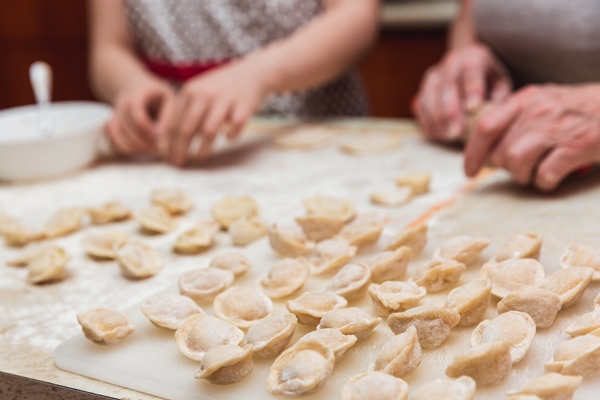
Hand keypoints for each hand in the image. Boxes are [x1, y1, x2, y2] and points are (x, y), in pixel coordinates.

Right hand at [105, 77, 174, 155]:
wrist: (139, 88)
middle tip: (158, 149)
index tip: (160, 137)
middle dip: (143, 143)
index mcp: (138, 94)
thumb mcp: (170, 100)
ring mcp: (115, 114)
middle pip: (126, 127)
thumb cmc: (159, 96)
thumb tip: (161, 136)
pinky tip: (138, 150)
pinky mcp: (112, 124)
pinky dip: (123, 148)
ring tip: (150, 151)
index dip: (148, 130)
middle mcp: (122, 103)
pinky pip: (111, 139)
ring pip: (117, 135)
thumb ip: (168, 117)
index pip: (137, 115)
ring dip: (133, 148)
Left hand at [158, 58, 267, 165]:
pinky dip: (231, 136)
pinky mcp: (243, 106)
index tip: (168, 158)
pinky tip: (229, 138)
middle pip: (186, 129)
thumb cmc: (222, 88)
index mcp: (190, 92)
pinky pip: (235, 127)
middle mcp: (205, 95)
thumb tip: (166, 139)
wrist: (252, 72)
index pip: (174, 123)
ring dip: (202, 149)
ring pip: (208, 131)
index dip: (169, 143)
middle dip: (180, 150)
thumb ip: (185, 110)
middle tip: (179, 164)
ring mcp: (224, 100)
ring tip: (199, 158)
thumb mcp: (200, 92)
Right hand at [413, 44, 511, 142]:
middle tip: (455, 132)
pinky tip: (438, 135)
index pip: (471, 70)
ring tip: (447, 137)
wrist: (469, 68)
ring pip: (429, 97)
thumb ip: (499, 99)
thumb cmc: (489, 81)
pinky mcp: (423, 90)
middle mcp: (451, 63)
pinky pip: (421, 107)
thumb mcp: (501, 84)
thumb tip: (495, 117)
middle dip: (449, 111)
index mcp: (474, 57)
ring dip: (436, 120)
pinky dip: (428, 122)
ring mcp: (434, 76)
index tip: (473, 109)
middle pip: (446, 86)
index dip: (471, 89)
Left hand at [464, 84, 599, 190]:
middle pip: (501, 151)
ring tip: (534, 175)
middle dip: (506, 168)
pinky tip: (552, 179)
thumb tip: (487, 153)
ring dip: (522, 176)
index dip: (472, 154)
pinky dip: (545, 183)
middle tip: (520, 170)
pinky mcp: (580, 145)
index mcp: (525, 99)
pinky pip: (545, 173)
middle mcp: (539, 110)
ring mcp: (560, 127)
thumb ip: (514, 121)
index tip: (469, 172)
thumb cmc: (577, 111)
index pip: (485, 127)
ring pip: (517, 161)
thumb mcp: (543, 104)